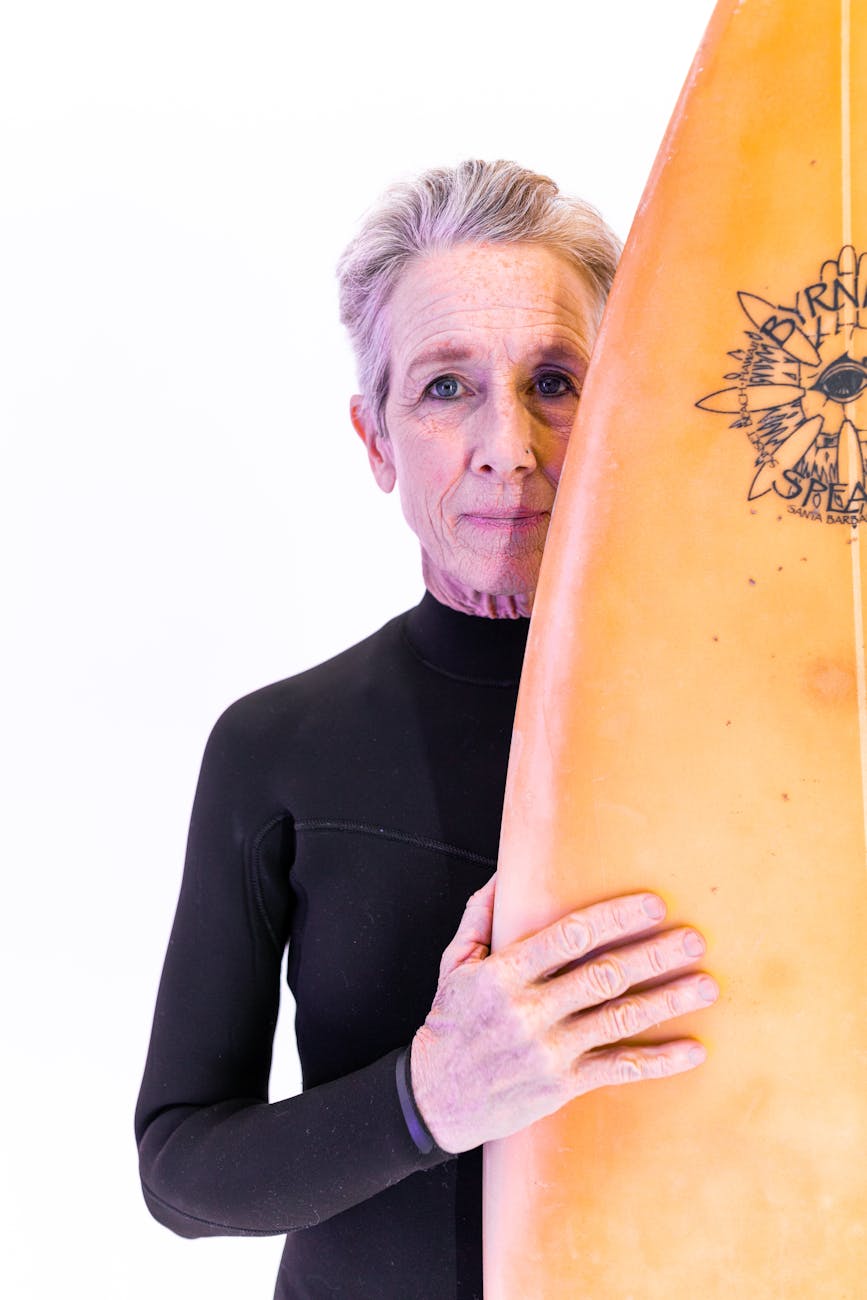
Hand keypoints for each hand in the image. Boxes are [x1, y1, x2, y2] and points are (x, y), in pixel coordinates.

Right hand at [410, 874, 716, 1152]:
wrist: (435, 1099)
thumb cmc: (449, 1023)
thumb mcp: (454, 964)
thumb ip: (480, 917)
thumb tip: (503, 873)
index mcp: (504, 973)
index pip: (569, 936)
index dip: (615, 918)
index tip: (653, 905)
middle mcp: (529, 1010)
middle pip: (604, 975)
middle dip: (654, 955)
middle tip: (695, 939)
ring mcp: (548, 1050)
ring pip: (619, 1020)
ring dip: (668, 1001)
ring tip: (707, 986)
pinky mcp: (561, 1086)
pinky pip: (618, 1069)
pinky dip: (659, 1061)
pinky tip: (693, 1050)